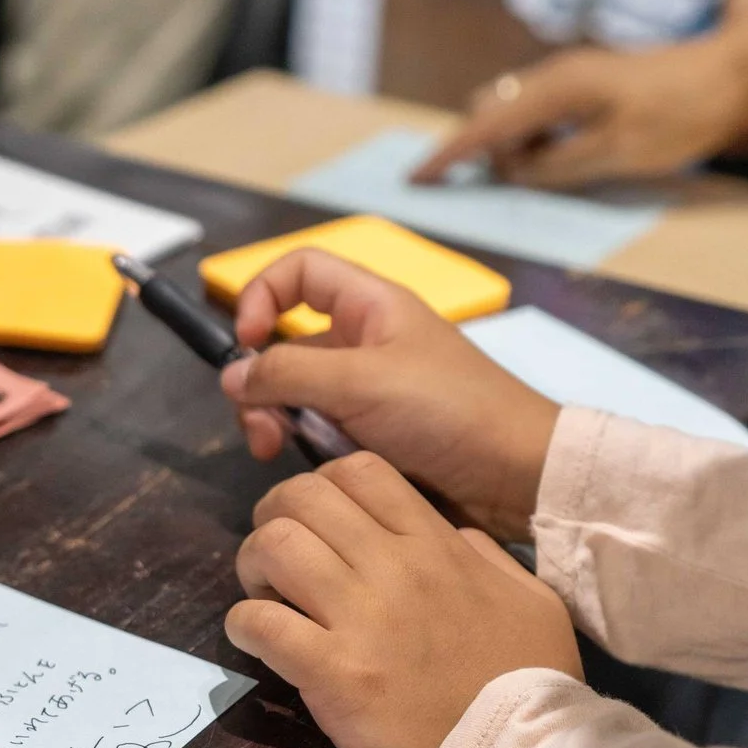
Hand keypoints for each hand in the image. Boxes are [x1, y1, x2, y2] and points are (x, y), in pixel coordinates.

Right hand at [220, 252, 561, 541]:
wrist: (516, 475)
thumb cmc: (446, 411)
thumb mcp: (360, 382)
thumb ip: (288, 374)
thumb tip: (231, 376)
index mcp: (371, 306)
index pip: (301, 272)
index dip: (263, 295)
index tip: (248, 341)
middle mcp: (366, 341)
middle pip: (286, 343)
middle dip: (261, 382)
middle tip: (261, 428)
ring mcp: (369, 390)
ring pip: (297, 394)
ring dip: (277, 420)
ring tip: (278, 453)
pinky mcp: (374, 434)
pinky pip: (321, 430)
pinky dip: (306, 445)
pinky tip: (315, 469)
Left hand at [229, 455, 583, 747]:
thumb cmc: (528, 688)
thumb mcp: (533, 605)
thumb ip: (488, 561)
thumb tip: (454, 537)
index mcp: (439, 546)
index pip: (361, 472)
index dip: (322, 485)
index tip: (317, 522)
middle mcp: (396, 567)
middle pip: (304, 497)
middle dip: (274, 516)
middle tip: (274, 557)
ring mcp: (362, 617)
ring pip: (276, 545)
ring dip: (253, 565)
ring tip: (261, 595)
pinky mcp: (333, 671)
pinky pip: (262, 622)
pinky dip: (243, 625)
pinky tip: (253, 641)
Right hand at [413, 35, 747, 188]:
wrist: (740, 70)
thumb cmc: (683, 113)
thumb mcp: (617, 153)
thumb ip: (557, 166)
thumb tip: (513, 172)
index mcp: (557, 89)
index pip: (485, 127)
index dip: (448, 155)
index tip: (414, 178)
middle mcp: (557, 75)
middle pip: (491, 111)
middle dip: (475, 148)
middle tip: (476, 186)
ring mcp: (575, 74)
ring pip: (517, 110)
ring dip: (509, 144)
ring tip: (525, 177)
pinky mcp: (593, 82)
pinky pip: (542, 110)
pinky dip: (532, 135)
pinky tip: (551, 158)